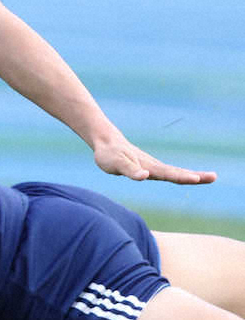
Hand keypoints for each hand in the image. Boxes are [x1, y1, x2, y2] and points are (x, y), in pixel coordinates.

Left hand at [93, 135, 217, 184]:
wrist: (105, 142)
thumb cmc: (109, 154)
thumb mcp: (116, 163)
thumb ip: (130, 170)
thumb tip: (145, 176)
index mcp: (148, 167)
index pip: (168, 174)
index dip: (182, 177)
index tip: (196, 178)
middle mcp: (153, 166)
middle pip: (177, 172)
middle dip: (195, 176)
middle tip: (214, 177)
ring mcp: (152, 166)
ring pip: (174, 172)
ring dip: (191, 175)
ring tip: (208, 177)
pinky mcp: (148, 167)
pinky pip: (167, 172)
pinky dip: (181, 175)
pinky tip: (190, 177)